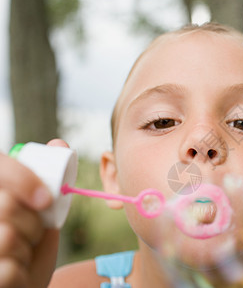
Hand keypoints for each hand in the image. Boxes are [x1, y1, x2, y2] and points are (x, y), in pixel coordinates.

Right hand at [0, 139, 67, 287]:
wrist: (21, 284)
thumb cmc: (28, 244)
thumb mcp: (38, 210)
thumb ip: (44, 180)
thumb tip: (59, 144)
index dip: (21, 179)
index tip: (46, 200)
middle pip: (7, 204)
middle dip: (32, 223)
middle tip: (32, 233)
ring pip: (7, 236)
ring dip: (26, 248)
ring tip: (21, 253)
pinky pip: (8, 270)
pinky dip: (21, 274)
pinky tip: (14, 274)